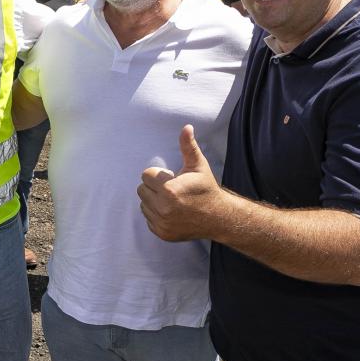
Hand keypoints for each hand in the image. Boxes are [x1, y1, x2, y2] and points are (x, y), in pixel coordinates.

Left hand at [137, 125, 228, 241]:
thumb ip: (188, 146)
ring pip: (143, 205)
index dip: (159, 175)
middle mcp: (163, 208)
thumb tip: (187, 127)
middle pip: (141, 190)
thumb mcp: (198, 165)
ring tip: (172, 201)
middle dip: (154, 187)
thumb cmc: (205, 188)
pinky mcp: (162, 233)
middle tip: (171, 189)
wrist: (218, 217)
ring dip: (154, 201)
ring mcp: (162, 223)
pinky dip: (156, 215)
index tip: (172, 178)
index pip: (145, 176)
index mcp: (168, 190)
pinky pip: (148, 219)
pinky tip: (172, 212)